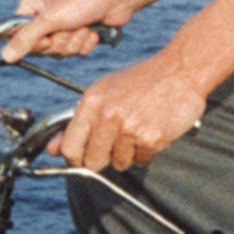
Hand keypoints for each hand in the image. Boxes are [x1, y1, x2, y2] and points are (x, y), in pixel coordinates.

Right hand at [3, 0, 133, 62]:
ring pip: (59, 50)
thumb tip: (5, 56)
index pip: (19, 33)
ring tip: (84, 28)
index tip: (48, 40)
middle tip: (70, 30)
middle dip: (59, 42)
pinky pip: (74, 50)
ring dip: (73, 43)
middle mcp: (45, 11)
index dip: (35, 43)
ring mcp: (63, 21)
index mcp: (32, 2)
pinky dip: (85, 44)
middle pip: (41, 46)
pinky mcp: (79, 30)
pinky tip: (93, 32)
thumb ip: (26, 38)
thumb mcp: (51, 20)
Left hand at [53, 55, 207, 171]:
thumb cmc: (142, 82)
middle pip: (93, 161)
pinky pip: (141, 161)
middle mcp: (108, 115)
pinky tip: (153, 130)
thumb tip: (52, 149)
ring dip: (129, 154)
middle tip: (117, 144)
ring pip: (120, 163)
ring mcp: (130, 128)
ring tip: (139, 129)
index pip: (70, 146)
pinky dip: (147, 151)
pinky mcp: (151, 138)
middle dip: (103, 159)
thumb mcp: (105, 92)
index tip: (82, 159)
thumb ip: (78, 123)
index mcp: (92, 101)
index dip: (75, 158)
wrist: (181, 70)